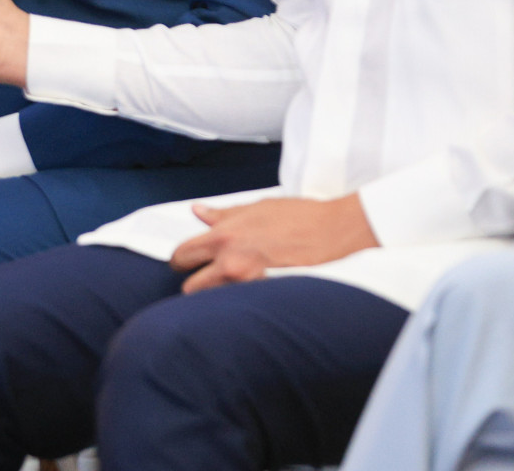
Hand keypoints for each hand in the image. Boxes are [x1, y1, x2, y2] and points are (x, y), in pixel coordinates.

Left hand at [169, 195, 378, 293]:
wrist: (333, 231)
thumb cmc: (298, 216)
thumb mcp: (255, 208)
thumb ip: (222, 215)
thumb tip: (198, 212)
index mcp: (224, 237)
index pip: (182, 256)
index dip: (181, 260)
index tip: (185, 261)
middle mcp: (231, 263)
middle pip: (190, 288)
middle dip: (195, 283)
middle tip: (206, 276)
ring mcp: (249, 284)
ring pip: (215, 301)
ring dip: (218, 295)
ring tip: (232, 285)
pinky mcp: (266, 297)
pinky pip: (241, 305)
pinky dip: (240, 303)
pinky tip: (251, 293)